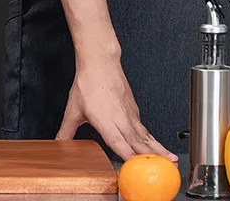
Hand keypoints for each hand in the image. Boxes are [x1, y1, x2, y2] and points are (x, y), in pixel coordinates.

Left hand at [57, 56, 177, 161]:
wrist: (100, 61)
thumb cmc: (88, 82)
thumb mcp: (73, 109)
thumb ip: (66, 130)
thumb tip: (58, 142)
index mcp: (106, 121)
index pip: (119, 143)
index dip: (128, 156)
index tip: (137, 168)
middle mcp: (121, 119)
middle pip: (138, 142)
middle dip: (152, 158)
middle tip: (166, 169)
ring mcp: (129, 113)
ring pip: (145, 135)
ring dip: (158, 149)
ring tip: (170, 159)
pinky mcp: (133, 108)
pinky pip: (144, 127)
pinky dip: (152, 138)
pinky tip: (155, 145)